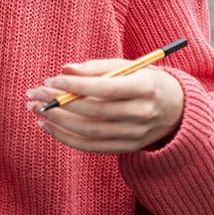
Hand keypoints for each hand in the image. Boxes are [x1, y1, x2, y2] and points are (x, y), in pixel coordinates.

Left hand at [26, 58, 183, 152]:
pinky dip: (66, 137)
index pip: (106, 89)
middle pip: (94, 112)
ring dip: (57, 121)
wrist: (178, 109)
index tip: (52, 80)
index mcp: (145, 88)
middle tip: (35, 93)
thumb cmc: (146, 80)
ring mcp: (135, 134)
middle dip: (59, 102)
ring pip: (89, 131)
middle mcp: (141, 114)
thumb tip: (65, 69)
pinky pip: (91, 146)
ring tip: (35, 108)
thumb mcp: (129, 66)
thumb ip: (98, 67)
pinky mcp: (126, 148)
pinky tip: (48, 125)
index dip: (77, 86)